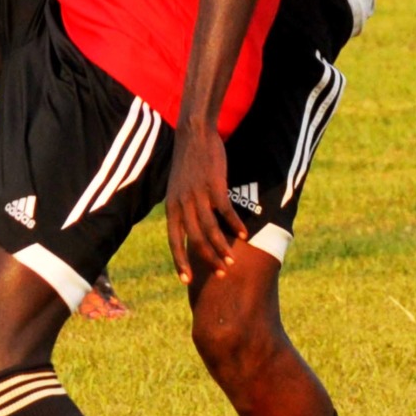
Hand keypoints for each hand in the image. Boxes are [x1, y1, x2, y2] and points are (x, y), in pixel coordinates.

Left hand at [164, 115, 244, 283]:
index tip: (186, 281)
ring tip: (232, 261)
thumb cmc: (188, 165)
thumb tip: (192, 231)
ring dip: (222, 248)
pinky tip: (244, 233)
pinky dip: (234, 224)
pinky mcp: (213, 185)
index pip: (173, 240)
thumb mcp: (179, 189)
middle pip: (195, 240)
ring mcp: (197, 195)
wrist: (194, 135)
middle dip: (208, 260)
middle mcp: (182, 203)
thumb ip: (184, 210)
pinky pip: (225, 211)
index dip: (179, 261)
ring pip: (210, 230)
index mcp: (171, 207)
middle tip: (221, 273)